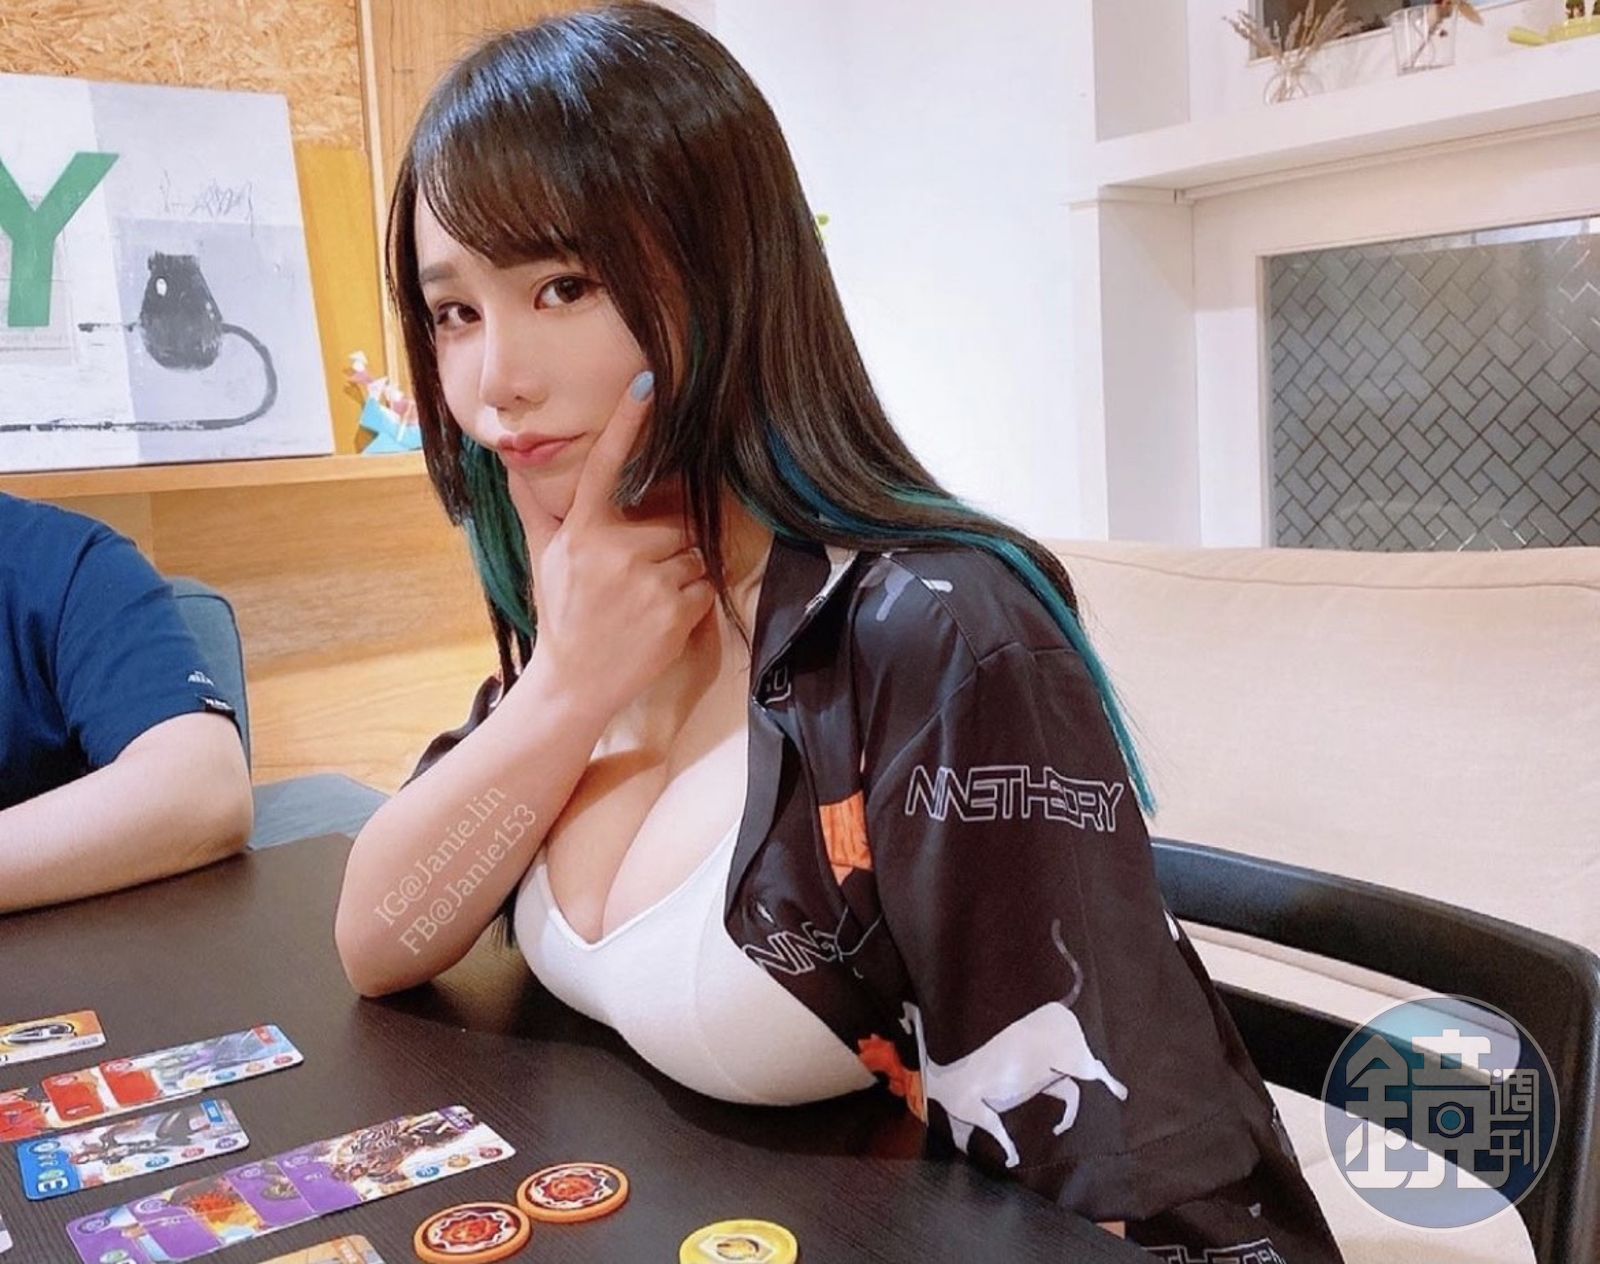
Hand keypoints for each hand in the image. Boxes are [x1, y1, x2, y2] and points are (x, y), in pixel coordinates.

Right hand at [506, 372, 713, 721]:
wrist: (575, 681)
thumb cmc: (561, 613)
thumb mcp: (542, 556)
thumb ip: (533, 505)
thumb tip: (511, 460)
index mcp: (583, 530)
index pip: (604, 466)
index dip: (627, 423)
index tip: (648, 382)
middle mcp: (614, 549)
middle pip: (670, 523)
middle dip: (663, 546)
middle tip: (634, 579)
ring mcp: (647, 580)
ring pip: (692, 553)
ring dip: (680, 574)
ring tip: (647, 600)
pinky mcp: (674, 610)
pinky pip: (705, 585)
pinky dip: (694, 600)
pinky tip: (663, 617)